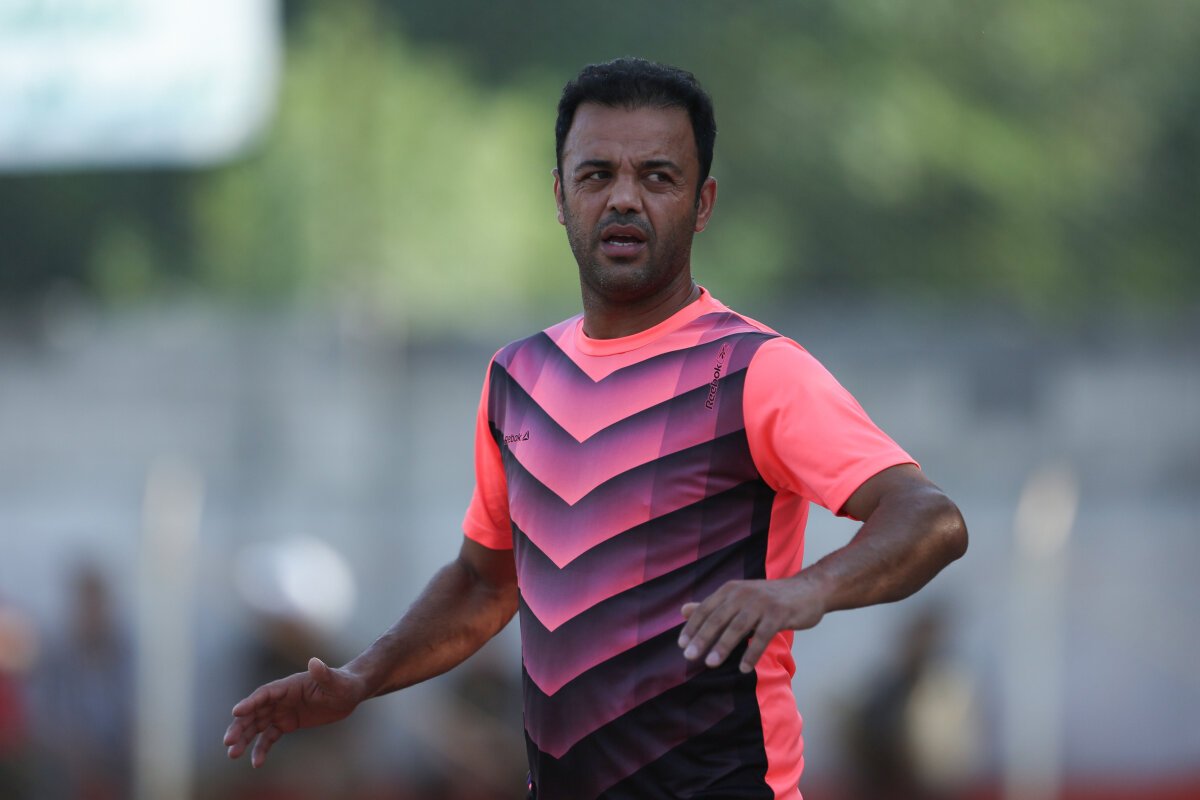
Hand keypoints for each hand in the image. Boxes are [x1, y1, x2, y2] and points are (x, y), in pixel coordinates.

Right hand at [224, 656, 367, 766]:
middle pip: (255, 712)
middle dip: (240, 726)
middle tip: (228, 742)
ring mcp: (282, 711)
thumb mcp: (336, 682)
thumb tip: (314, 662)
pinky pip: (269, 737)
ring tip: (233, 755)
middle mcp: (281, 698)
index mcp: (289, 685)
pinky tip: (256, 763)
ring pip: (257, 726)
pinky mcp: (287, 723)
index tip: (236, 712)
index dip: (250, 702)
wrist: (350, 693)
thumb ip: (324, 674)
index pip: (265, 694)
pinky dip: (261, 748)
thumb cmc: (344, 683)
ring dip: (244, 739)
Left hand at [677, 578, 824, 672]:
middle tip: (690, 656)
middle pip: (719, 617)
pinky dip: (752, 653)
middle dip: (702, 638)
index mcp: (732, 590)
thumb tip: (682, 611)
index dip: (693, 626)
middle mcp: (744, 593)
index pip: (707, 608)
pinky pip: (762, 636)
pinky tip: (743, 668)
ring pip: (738, 627)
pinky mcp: (779, 614)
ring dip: (723, 646)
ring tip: (711, 663)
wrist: (809, 590)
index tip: (681, 645)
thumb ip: (713, 606)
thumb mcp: (740, 598)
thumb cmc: (771, 599)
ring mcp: (762, 603)